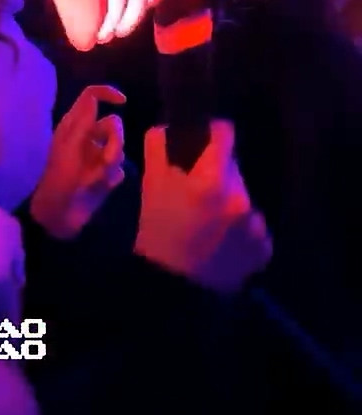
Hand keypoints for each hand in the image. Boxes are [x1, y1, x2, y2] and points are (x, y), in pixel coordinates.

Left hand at [30, 85, 125, 238]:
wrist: (58, 214)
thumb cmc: (59, 178)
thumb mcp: (70, 147)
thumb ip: (83, 121)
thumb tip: (94, 96)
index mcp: (74, 126)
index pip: (92, 97)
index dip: (108, 93)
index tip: (123, 102)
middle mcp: (87, 137)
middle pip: (113, 124)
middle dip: (115, 142)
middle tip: (106, 161)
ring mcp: (96, 156)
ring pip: (120, 148)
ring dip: (110, 165)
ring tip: (96, 180)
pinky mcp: (105, 175)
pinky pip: (120, 169)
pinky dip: (111, 178)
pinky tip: (99, 188)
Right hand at [134, 120, 272, 293]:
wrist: (172, 287)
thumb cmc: (157, 231)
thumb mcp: (150, 185)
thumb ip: (158, 147)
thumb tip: (168, 127)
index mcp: (212, 180)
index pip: (226, 134)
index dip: (213, 134)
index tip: (204, 142)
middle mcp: (240, 199)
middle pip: (233, 169)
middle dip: (217, 174)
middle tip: (198, 193)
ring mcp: (255, 225)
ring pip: (244, 198)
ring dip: (229, 203)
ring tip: (208, 222)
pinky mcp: (264, 248)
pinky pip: (254, 226)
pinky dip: (241, 230)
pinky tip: (222, 241)